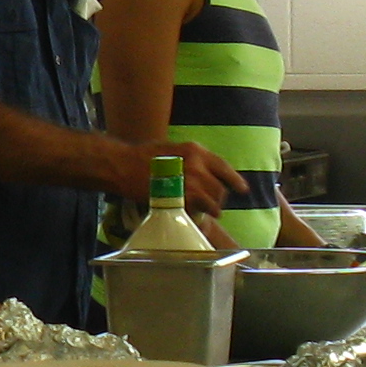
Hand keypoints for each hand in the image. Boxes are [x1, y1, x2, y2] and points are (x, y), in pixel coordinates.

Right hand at [117, 140, 247, 216]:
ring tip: (209, 213)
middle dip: (219, 199)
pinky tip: (195, 217)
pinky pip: (197, 211)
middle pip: (219, 188)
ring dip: (212, 209)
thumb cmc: (141, 156)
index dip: (235, 180)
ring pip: (212, 202)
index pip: (223, 167)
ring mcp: (190, 183)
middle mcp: (197, 165)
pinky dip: (198, 216)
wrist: (123, 165)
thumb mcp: (171, 149)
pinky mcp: (180, 198)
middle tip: (214, 205)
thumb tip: (201, 172)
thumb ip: (190, 159)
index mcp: (196, 151)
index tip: (243, 189)